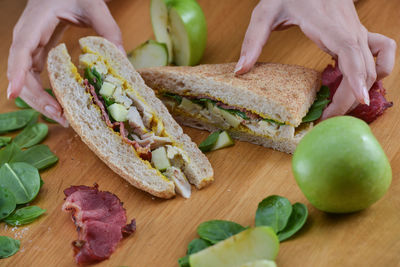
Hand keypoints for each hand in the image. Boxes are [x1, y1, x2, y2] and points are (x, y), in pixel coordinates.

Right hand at [7, 0, 124, 126]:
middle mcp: (27, 35)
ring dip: (39, 98)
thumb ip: (109, 30)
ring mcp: (30, 45)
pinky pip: (35, 75)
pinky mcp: (38, 52)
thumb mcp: (95, 7)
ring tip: (61, 116)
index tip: (13, 93)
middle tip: (58, 115)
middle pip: (20, 70)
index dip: (17, 72)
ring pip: (25, 76)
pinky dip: (44, 92)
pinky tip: (59, 105)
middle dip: (34, 95)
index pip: (21, 48)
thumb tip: (122, 58)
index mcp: (37, 21)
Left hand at [235, 0, 395, 119]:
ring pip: (373, 65)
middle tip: (325, 118)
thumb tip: (242, 70)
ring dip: (361, 88)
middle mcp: (349, 30)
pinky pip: (380, 51)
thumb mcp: (265, 12)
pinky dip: (375, 69)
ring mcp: (357, 32)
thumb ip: (253, 40)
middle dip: (349, 98)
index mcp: (328, 25)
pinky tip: (354, 81)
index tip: (360, 100)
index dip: (357, 78)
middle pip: (364, 69)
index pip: (351, 52)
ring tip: (337, 106)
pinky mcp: (357, 33)